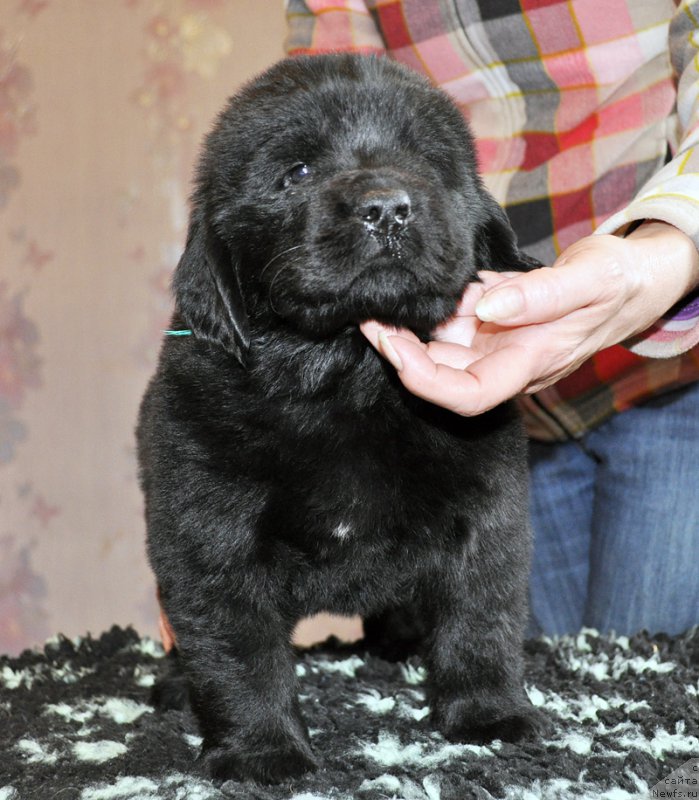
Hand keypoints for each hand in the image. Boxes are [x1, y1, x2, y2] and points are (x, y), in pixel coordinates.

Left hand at [361, 222, 698, 415]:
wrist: (635, 277)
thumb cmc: (620, 282)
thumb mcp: (589, 280)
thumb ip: (538, 295)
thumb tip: (485, 308)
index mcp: (530, 363)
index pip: (468, 395)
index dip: (425, 381)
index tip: (392, 349)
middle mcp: (507, 360)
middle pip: (443, 373)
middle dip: (401, 350)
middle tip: (369, 315)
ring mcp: (499, 342)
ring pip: (441, 347)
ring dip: (409, 329)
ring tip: (378, 301)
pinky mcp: (495, 321)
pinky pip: (455, 321)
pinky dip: (433, 308)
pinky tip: (413, 289)